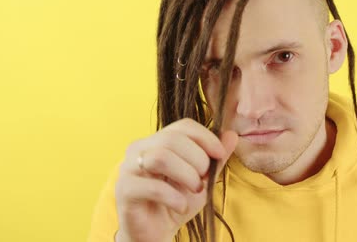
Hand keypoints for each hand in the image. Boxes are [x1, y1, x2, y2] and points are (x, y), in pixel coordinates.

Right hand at [114, 118, 238, 241]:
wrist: (155, 234)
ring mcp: (128, 168)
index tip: (220, 155)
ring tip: (195, 190)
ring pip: (161, 157)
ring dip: (187, 175)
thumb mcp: (202, 179)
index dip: (206, 137)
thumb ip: (216, 158)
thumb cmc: (176, 202)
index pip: (184, 125)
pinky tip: (181, 206)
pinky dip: (174, 197)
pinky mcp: (125, 191)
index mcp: (157, 141)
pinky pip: (153, 187)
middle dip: (197, 160)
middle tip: (203, 180)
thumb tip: (232, 134)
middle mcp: (139, 149)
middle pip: (173, 139)